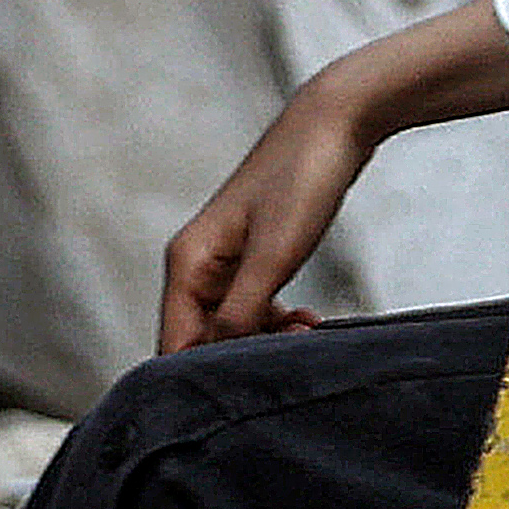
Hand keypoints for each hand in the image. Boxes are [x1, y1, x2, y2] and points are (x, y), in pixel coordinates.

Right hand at [162, 91, 370, 355]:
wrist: (335, 123)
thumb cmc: (302, 182)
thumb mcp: (274, 256)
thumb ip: (242, 312)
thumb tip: (218, 358)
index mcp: (186, 263)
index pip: (173, 342)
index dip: (200, 373)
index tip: (246, 384)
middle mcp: (196, 264)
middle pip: (199, 337)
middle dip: (241, 354)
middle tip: (294, 347)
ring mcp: (222, 260)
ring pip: (228, 324)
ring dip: (263, 339)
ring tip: (307, 332)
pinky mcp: (251, 255)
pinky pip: (250, 305)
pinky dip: (275, 320)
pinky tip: (307, 319)